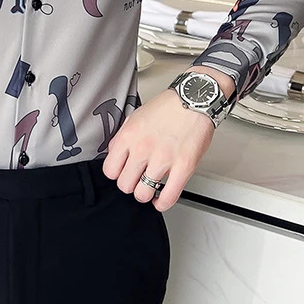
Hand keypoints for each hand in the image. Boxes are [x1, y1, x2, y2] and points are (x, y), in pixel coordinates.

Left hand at [102, 89, 215, 212]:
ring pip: (143, 194)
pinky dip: (162, 203)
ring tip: (149, 187)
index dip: (116, 174)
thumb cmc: (168, 106)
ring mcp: (163, 159)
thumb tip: (115, 155)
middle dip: (130, 185)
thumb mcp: (135, 117)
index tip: (122, 172)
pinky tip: (160, 200)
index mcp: (128, 136)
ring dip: (145, 194)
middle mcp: (143, 149)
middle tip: (136, 180)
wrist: (194, 99)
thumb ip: (122, 138)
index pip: (110, 170)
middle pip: (124, 185)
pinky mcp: (183, 167)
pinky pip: (168, 196)